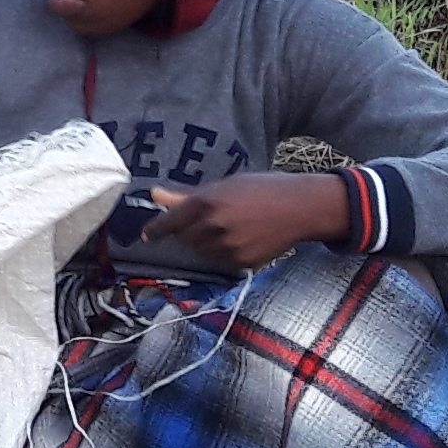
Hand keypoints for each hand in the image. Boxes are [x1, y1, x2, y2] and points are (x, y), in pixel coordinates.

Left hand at [146, 170, 354, 269]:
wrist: (300, 208)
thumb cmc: (262, 189)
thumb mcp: (224, 185)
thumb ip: (187, 195)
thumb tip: (155, 194)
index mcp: (207, 202)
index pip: (170, 222)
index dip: (156, 229)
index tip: (147, 235)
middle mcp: (214, 226)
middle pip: (184, 238)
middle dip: (189, 231)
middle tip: (208, 219)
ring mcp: (228, 247)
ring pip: (201, 251)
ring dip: (205, 241)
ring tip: (229, 225)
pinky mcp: (241, 262)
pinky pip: (220, 261)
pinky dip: (222, 251)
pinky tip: (240, 236)